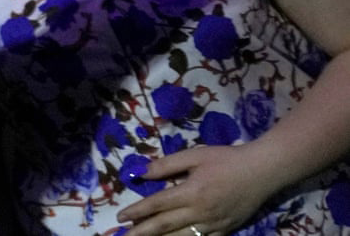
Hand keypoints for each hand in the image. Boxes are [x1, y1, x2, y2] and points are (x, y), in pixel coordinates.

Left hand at [116, 142, 274, 235]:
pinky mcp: (226, 230)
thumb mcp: (194, 155)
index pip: (157, 205)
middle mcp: (200, 212)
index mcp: (191, 192)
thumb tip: (141, 172)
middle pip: (165, 225)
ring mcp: (214, 224)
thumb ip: (166, 165)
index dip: (137, 212)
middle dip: (142, 232)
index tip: (120, 217)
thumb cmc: (226, 159)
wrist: (262, 171)